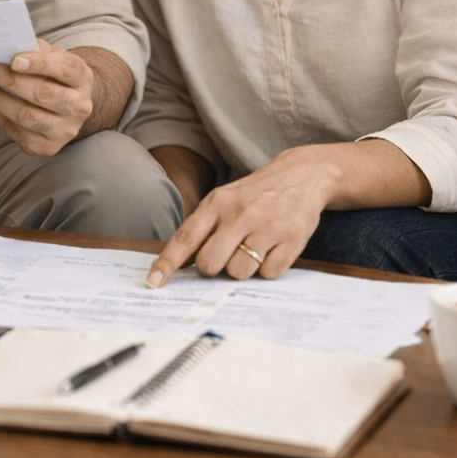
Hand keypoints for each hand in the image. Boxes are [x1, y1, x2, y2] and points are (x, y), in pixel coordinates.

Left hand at [0, 39, 96, 155]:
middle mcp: (80, 106)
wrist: (67, 106)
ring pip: (27, 116)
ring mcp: (66, 130)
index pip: (65, 68)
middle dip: (9, 81)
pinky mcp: (49, 147)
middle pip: (42, 93)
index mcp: (83, 79)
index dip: (40, 64)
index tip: (14, 60)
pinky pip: (18, 133)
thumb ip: (35, 50)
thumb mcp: (52, 57)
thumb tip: (4, 50)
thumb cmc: (54, 75)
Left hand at [144, 148, 334, 287]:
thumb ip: (202, 229)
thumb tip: (178, 265)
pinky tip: (272, 249)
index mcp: (217, 203)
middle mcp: (240, 213)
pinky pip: (269, 273)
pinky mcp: (292, 239)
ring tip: (253, 249)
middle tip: (225, 256)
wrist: (303, 175)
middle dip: (213, 268)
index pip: (186, 237)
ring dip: (243, 270)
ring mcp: (267, 226)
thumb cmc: (254, 195)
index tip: (153, 283)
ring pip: (239, 272)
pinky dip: (268, 268)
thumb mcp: (224, 200)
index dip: (167, 263)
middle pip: (210, 263)